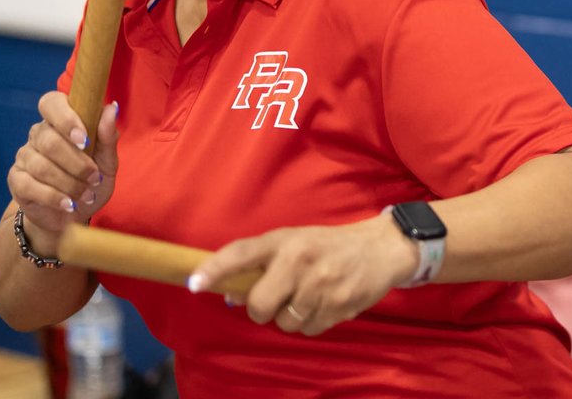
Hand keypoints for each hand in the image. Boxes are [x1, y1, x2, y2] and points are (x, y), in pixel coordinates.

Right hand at [6, 92, 119, 249]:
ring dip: (69, 183)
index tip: (85, 140)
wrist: (73, 218)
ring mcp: (24, 156)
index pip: (52, 103)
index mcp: (59, 121)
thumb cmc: (90, 182)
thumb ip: (108, 136)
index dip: (66, 119)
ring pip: (41, 165)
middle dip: (76, 163)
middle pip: (49, 140)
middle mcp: (38, 134)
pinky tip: (68, 204)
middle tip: (94, 178)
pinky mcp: (16, 180)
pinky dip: (53, 197)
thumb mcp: (107, 162)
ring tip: (85, 195)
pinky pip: (30, 185)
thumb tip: (111, 107)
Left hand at [188, 214, 417, 335]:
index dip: (214, 269)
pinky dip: (310, 323)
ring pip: (283, 322)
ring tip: (304, 296)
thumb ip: (262, 263)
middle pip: (259, 305)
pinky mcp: (339, 307)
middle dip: (260, 308)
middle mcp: (299, 261)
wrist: (378, 248)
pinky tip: (321, 303)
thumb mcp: (293, 241)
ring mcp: (320, 286)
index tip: (193, 283)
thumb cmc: (325, 245)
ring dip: (288, 316)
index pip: (240, 253)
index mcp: (283, 240)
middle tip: (273, 298)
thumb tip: (229, 294)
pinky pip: (308, 330)